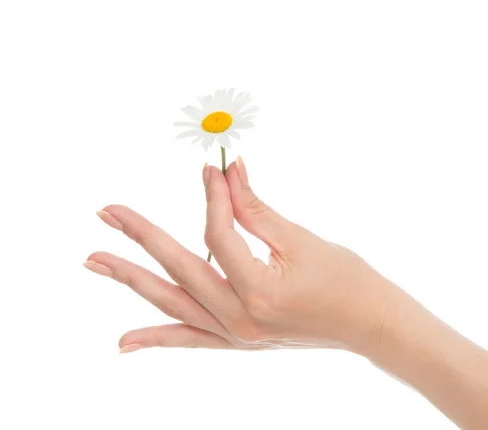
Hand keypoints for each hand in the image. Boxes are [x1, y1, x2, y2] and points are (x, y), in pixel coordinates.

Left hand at [84, 157, 392, 353]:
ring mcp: (236, 334)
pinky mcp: (238, 340)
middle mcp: (240, 319)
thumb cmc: (345, 278)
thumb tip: (226, 171)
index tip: (211, 169)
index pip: (218, 233)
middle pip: (179, 269)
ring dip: (133, 281)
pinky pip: (189, 339)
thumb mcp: (299, 238)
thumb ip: (254, 208)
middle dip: (141, 237)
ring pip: (173, 303)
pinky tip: (123, 341)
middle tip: (106, 212)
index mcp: (259, 290)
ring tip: (94, 261)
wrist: (369, 323)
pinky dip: (157, 336)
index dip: (214, 195)